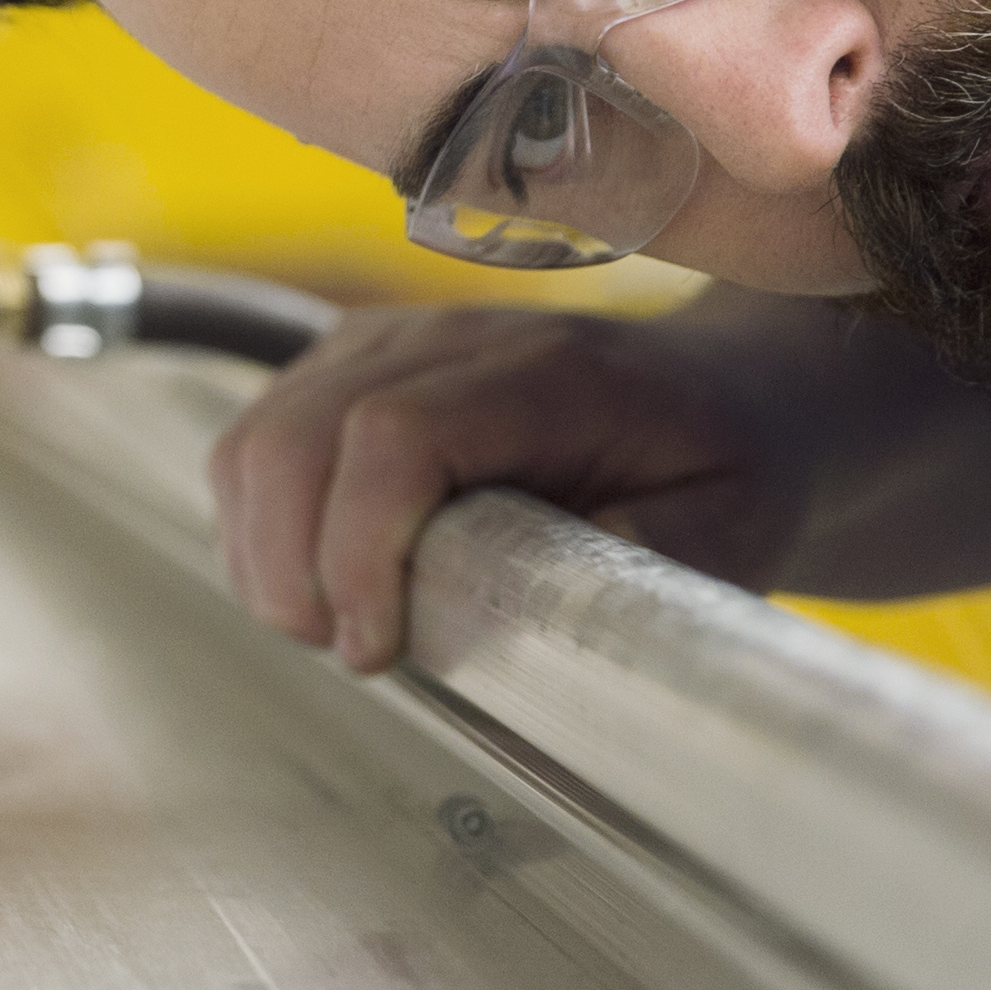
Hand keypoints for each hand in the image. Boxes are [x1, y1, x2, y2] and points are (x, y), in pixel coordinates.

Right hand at [207, 304, 819, 672]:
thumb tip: (553, 594)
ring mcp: (388, 343)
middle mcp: (452, 337)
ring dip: (264, 552)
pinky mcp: (349, 367)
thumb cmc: (723, 470)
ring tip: (332, 628)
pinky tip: (318, 586)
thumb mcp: (733, 526)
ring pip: (260, 436)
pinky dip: (257, 526)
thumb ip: (655, 562)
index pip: (397, 434)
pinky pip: (256, 440)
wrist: (722, 392)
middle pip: (299, 433)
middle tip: (347, 652)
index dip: (359, 548)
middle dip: (292, 566)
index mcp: (547, 372)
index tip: (376, 646)